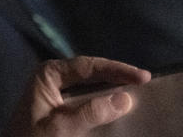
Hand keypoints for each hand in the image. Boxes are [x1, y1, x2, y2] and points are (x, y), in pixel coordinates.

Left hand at [3, 56, 150, 136]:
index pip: (88, 66)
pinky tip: (116, 105)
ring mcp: (55, 90)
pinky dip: (102, 101)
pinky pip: (85, 98)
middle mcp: (52, 77)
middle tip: (144, 81)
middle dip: (116, 76)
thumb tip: (124, 99)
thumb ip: (90, 113)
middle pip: (90, 72)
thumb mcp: (61, 127)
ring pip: (89, 85)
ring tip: (135, 91)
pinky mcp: (59, 105)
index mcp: (48, 74)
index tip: (142, 76)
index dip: (116, 69)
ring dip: (111, 88)